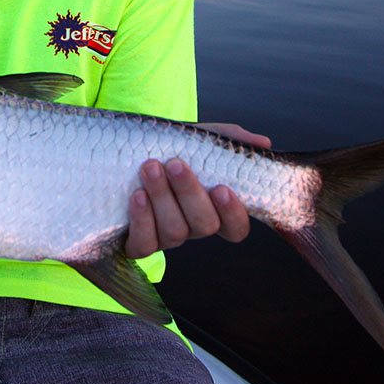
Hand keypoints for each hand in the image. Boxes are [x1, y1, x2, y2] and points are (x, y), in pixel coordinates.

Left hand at [124, 124, 270, 259]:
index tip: (222, 188)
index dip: (233, 214)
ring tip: (150, 168)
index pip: (236, 228)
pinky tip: (137, 196)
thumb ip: (229, 139)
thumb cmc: (167, 148)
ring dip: (162, 198)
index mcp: (212, 208)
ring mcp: (165, 237)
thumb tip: (262, 143)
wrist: (121, 152)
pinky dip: (142, 220)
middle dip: (190, 194)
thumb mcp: (197, 139)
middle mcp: (191, 226)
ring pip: (174, 232)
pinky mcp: (138, 243)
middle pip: (204, 225)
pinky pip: (145, 244)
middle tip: (175, 164)